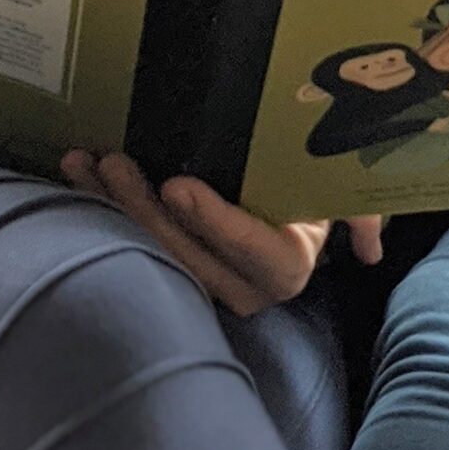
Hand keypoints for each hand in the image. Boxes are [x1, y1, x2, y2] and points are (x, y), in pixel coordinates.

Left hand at [60, 151, 381, 316]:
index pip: (257, 256)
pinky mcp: (165, 259)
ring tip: (87, 165)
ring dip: (113, 210)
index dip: (217, 224)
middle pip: (190, 257)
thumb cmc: (314, 190)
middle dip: (147, 212)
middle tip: (118, 165)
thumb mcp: (346, 193)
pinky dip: (100, 206)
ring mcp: (198, 275)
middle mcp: (240, 284)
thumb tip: (371, 251)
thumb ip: (361, 213)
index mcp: (287, 265)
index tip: (180, 185)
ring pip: (151, 252)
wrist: (284, 193)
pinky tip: (77, 173)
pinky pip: (129, 240)